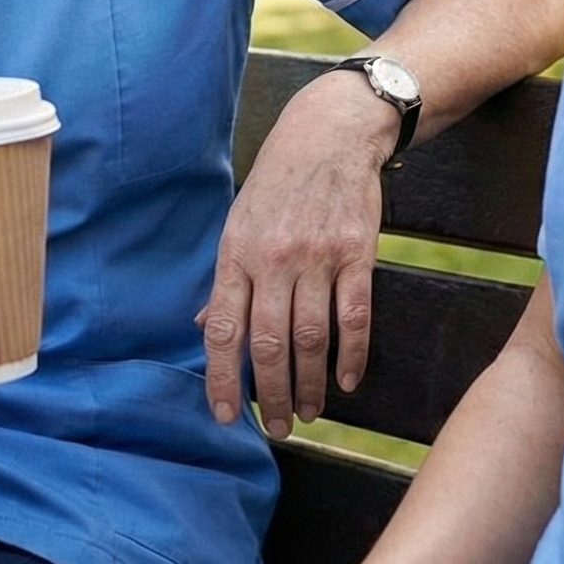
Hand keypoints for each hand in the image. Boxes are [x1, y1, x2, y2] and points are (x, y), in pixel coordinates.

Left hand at [201, 73, 389, 436]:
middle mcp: (274, 259)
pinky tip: (347, 381)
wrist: (330, 135)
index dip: (222, 379)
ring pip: (311, 338)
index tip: (227, 416)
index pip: (224, 331)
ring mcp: (317, 258)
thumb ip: (226, 281)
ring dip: (311, 384)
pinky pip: (354, 316)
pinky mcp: (357, 255)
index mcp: (236, 254)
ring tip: (310, 413)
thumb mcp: (238, 223)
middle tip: (278, 427)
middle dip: (272, 395)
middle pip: (269, 344)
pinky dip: (352, 355)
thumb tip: (206, 329)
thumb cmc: (278, 183)